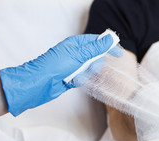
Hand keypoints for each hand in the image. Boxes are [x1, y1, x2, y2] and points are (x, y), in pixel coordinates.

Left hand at [0, 34, 121, 115]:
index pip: (96, 42)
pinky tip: (70, 82)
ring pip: (89, 70)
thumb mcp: (79, 55)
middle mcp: (75, 54)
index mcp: (76, 44)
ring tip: (75, 77)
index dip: (108, 47)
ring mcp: (73, 66)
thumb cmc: (55, 66)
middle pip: (95, 57)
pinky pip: (83, 78)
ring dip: (85, 75)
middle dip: (94, 65)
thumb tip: (110, 39)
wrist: (40, 83)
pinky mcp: (71, 77)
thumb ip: (96, 48)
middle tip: (90, 68)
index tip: (118, 53)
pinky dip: (79, 81)